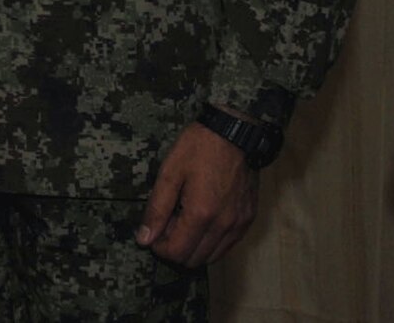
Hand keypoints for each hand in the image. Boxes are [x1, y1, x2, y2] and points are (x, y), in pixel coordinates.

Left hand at [135, 123, 257, 267]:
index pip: (177, 253)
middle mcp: (224, 225)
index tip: (153, 233)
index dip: (159, 248)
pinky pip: (228, 245)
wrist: (234, 133)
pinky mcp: (249, 219)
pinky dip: (211, 242)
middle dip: (175, 248)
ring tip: (183, 220)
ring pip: (212, 256)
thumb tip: (144, 239)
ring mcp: (239, 224)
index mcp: (202, 214)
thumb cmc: (198, 148)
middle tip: (167, 224)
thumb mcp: (169, 173)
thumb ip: (157, 209)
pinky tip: (201, 220)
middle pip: (194, 259)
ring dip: (194, 246)